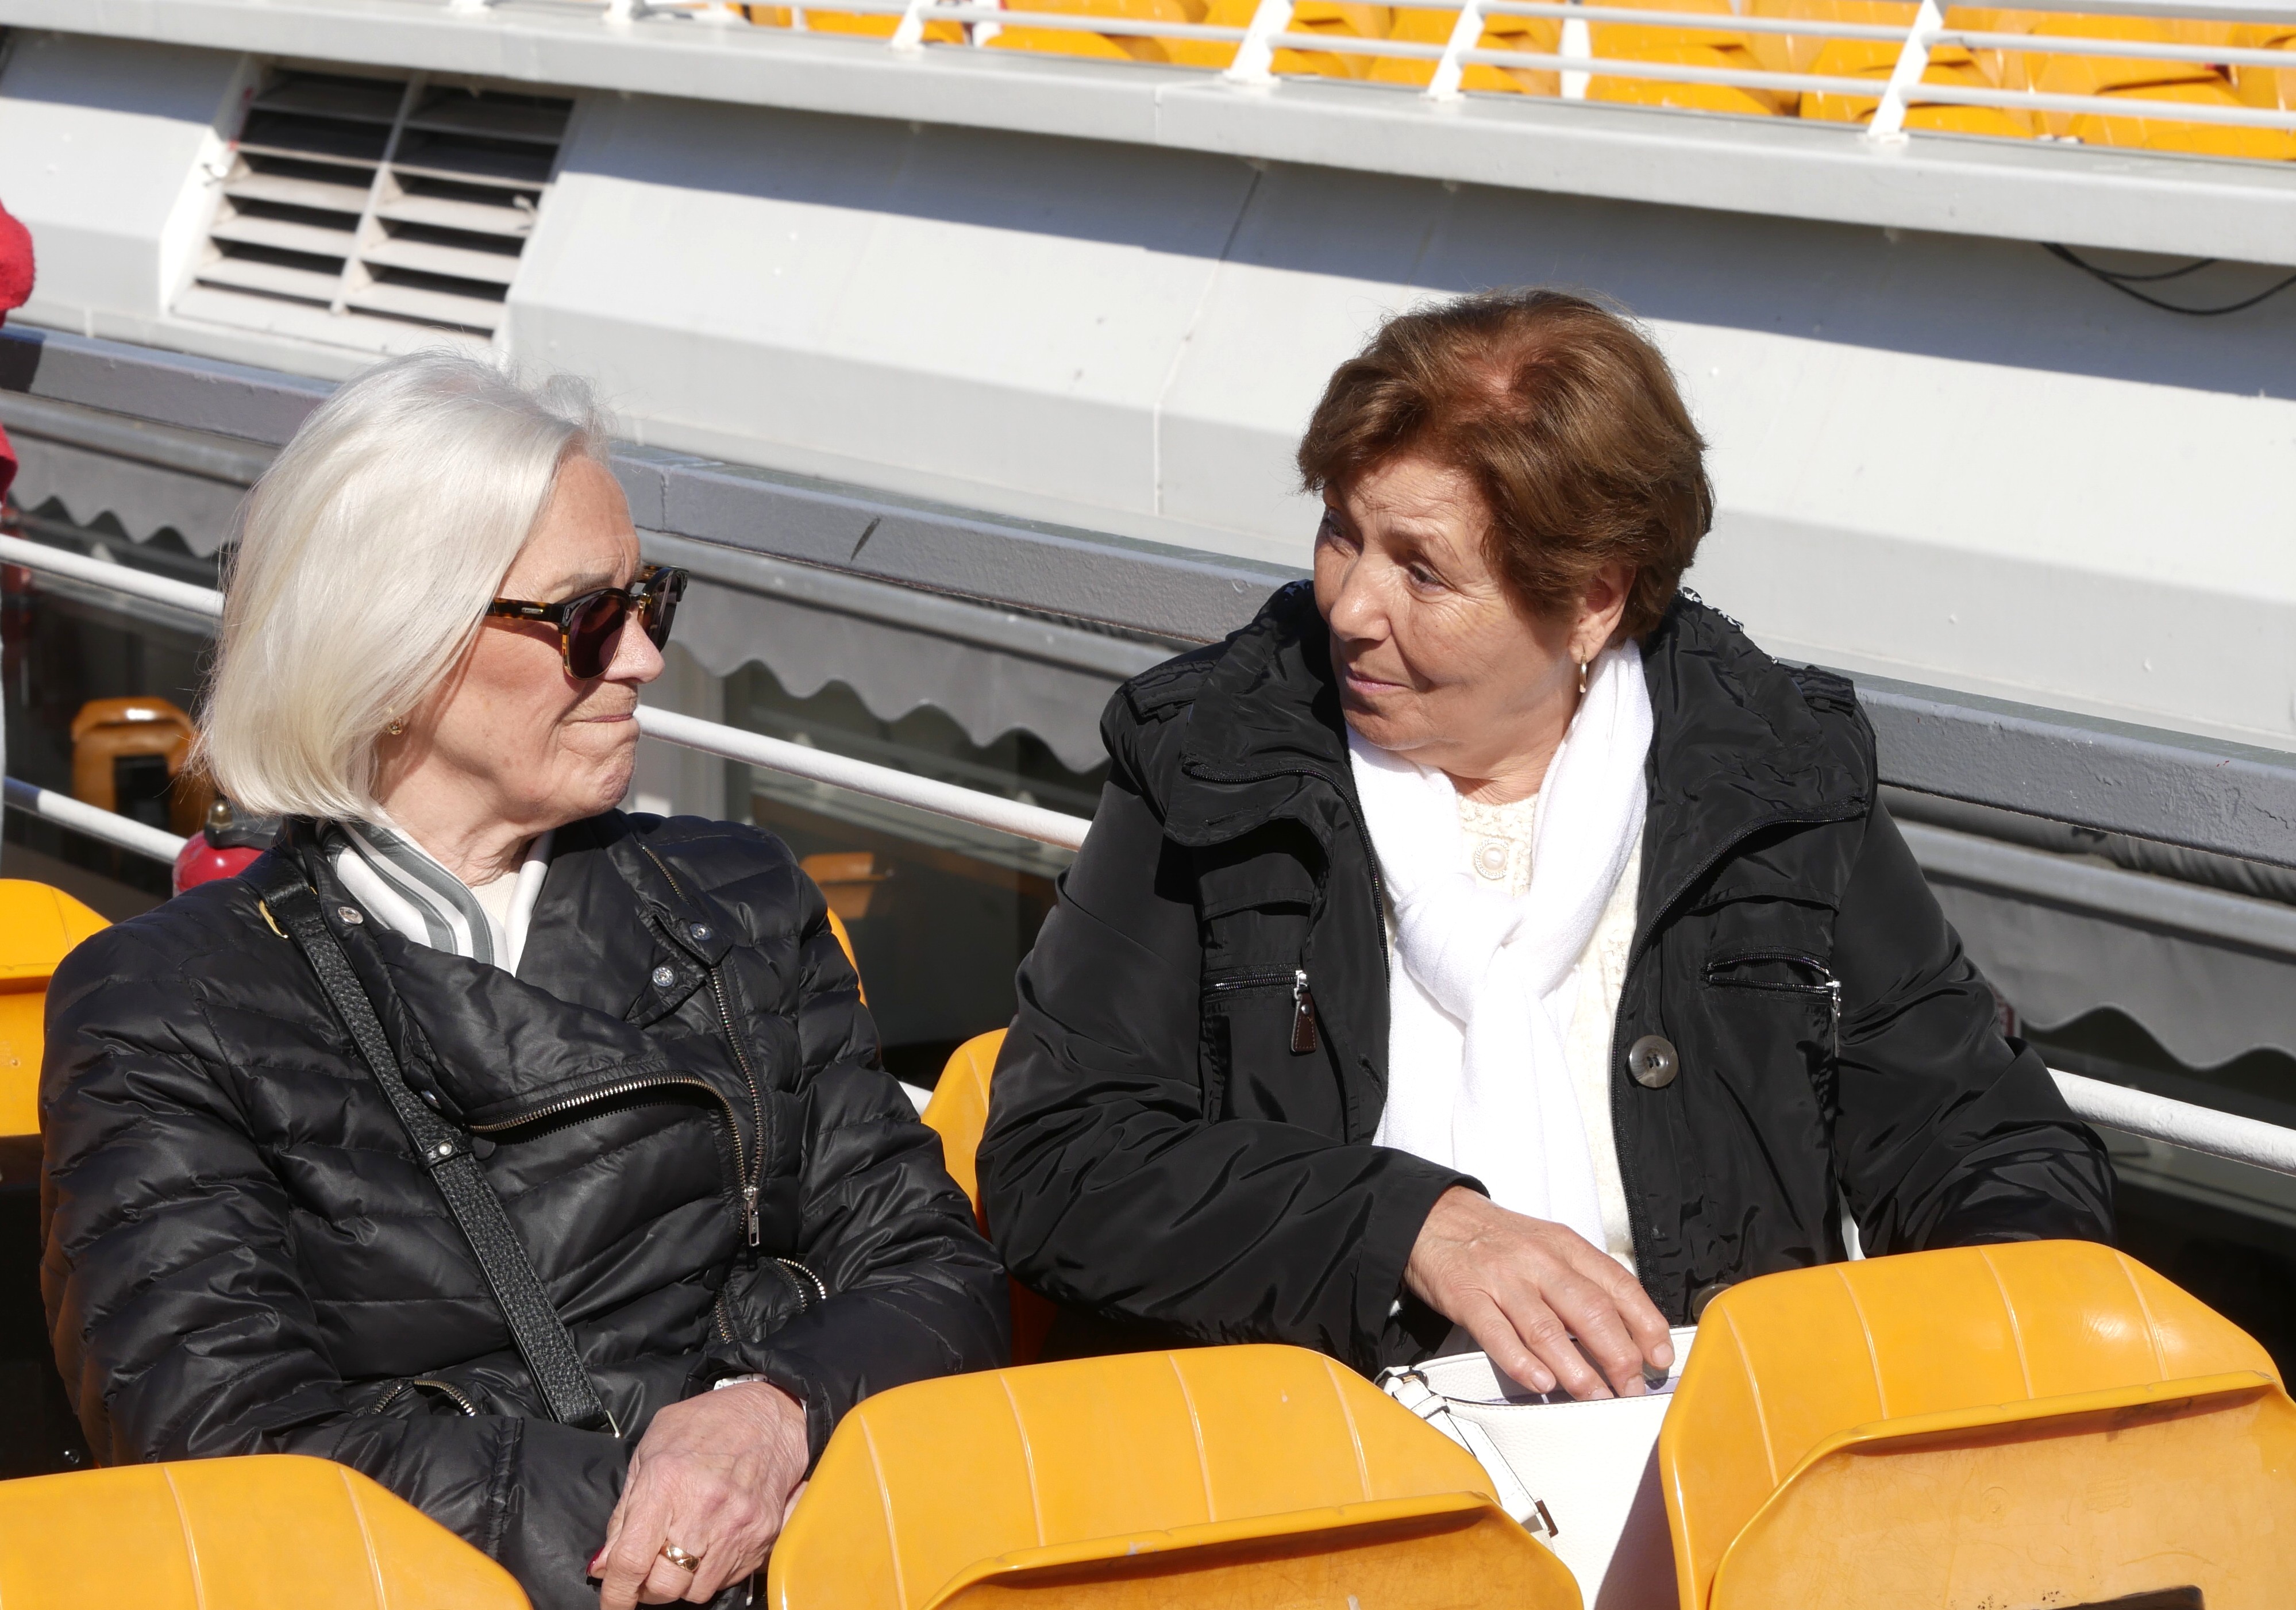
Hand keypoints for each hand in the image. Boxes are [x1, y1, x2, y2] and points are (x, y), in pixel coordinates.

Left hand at [592, 1381, 810, 1606]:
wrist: (769, 1413)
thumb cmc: (704, 1424)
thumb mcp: (649, 1452)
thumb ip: (624, 1512)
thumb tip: (604, 1564)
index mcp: (666, 1483)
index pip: (631, 1561)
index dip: (616, 1593)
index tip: (612, 1601)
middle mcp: (703, 1509)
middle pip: (665, 1586)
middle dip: (649, 1588)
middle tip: (648, 1571)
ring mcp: (737, 1525)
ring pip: (698, 1591)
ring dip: (683, 1582)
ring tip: (683, 1552)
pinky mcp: (763, 1534)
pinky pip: (729, 1578)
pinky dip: (714, 1571)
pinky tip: (711, 1543)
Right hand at [1403, 1186, 1673, 1400]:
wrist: (1433, 1217)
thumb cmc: (1496, 1240)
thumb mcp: (1548, 1246)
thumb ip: (1583, 1283)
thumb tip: (1626, 1332)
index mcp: (1565, 1247)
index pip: (1618, 1285)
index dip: (1646, 1324)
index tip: (1660, 1357)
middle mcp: (1538, 1261)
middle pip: (1591, 1311)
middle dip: (1619, 1356)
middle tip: (1631, 1388)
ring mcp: (1502, 1279)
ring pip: (1548, 1329)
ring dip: (1577, 1370)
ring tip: (1596, 1397)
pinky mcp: (1467, 1296)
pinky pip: (1497, 1334)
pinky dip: (1521, 1363)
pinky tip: (1541, 1383)